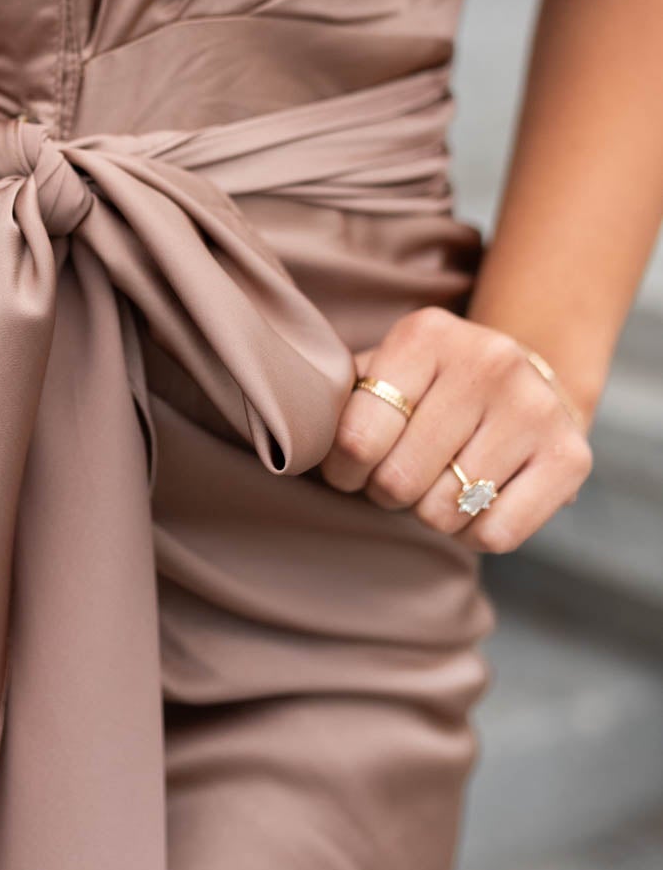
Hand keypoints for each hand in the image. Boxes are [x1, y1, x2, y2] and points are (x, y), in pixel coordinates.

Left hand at [319, 306, 593, 550]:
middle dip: (385, 492)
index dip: (342, 470)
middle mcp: (488, 362)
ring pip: (445, 512)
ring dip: (428, 513)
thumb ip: (339, 400)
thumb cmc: (431, 389)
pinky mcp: (570, 458)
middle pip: (399, 481)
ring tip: (438, 483)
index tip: (349, 469)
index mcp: (427, 335)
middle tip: (396, 479)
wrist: (531, 380)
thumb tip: (298, 441)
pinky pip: (494, 534)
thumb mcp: (385, 372)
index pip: (357, 437)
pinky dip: (472, 533)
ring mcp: (535, 410)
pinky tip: (475, 501)